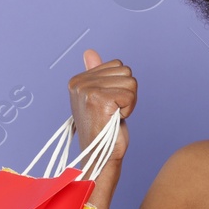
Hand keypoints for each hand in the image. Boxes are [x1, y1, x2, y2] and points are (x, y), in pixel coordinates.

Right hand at [67, 49, 134, 171]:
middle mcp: (79, 83)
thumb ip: (95, 73)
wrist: (100, 156)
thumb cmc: (103, 129)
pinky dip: (129, 109)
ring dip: (128, 102)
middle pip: (126, 71)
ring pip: (130, 82)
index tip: (109, 104)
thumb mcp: (99, 96)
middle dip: (126, 93)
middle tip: (113, 111)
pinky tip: (116, 119)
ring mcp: (88, 91)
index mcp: (77, 80)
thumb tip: (89, 51)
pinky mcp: (99, 101)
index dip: (120, 86)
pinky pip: (130, 95)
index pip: (117, 64)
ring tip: (114, 115)